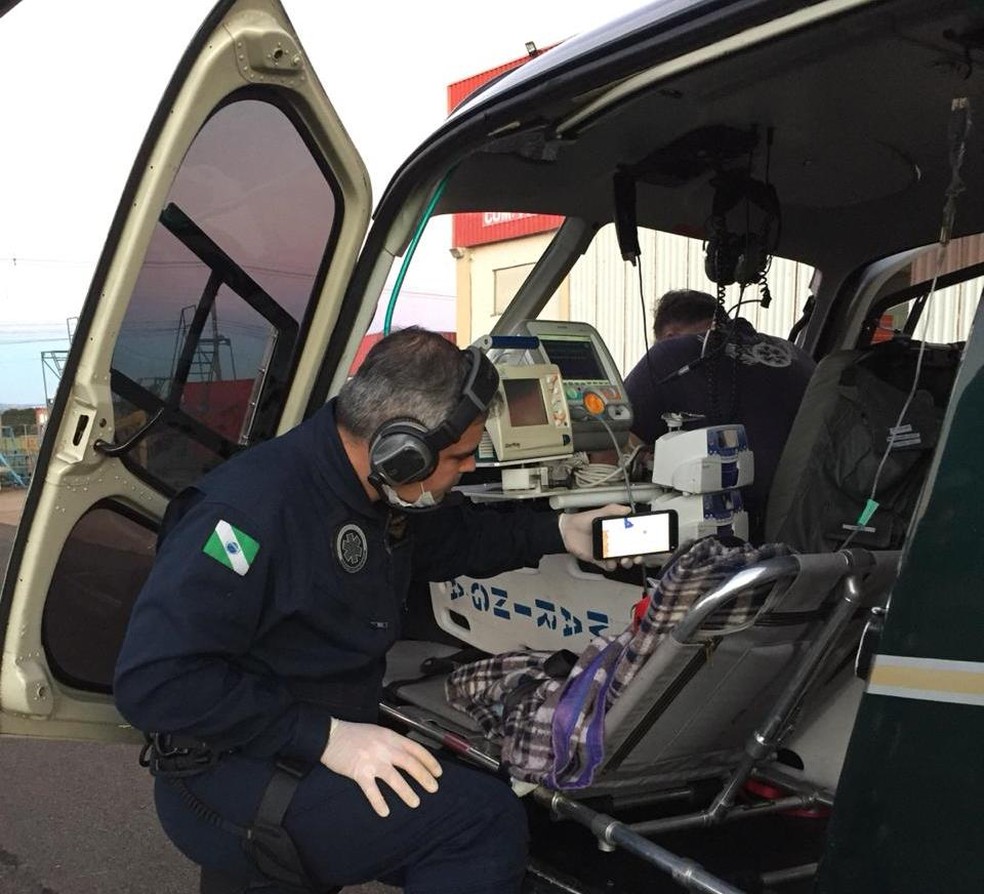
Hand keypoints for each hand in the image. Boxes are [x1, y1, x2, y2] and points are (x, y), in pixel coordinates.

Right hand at [320, 719, 441, 816]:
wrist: (331, 735)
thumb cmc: (354, 734)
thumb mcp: (377, 732)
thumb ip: (392, 742)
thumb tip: (408, 756)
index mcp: (390, 737)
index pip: (415, 749)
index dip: (429, 761)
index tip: (438, 772)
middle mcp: (384, 748)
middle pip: (410, 764)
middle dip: (424, 777)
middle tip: (433, 788)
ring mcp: (372, 760)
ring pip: (395, 779)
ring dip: (407, 792)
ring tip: (415, 802)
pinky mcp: (359, 772)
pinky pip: (372, 791)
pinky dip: (379, 802)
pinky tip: (385, 812)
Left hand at [558, 503, 635, 570]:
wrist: (567, 530)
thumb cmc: (583, 521)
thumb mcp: (600, 512)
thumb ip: (614, 510)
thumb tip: (627, 509)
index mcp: (617, 533)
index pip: (633, 540)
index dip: (641, 544)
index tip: (645, 545)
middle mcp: (614, 544)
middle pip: (631, 553)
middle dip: (637, 557)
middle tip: (637, 556)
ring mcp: (607, 552)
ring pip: (622, 562)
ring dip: (626, 563)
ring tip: (623, 559)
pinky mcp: (599, 559)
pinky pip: (608, 566)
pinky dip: (610, 565)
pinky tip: (610, 562)